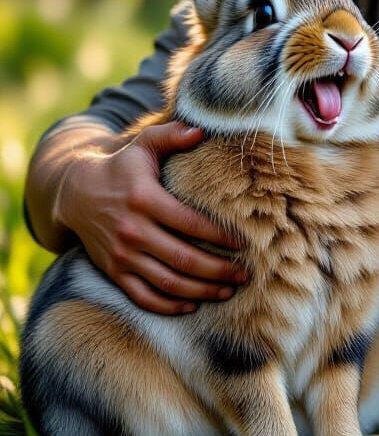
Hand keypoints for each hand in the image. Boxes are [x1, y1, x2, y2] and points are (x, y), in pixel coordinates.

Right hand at [54, 121, 246, 313]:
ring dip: (201, 290)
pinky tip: (192, 304)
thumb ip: (173, 135)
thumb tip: (203, 130)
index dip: (219, 236)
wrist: (75, 193)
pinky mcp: (114, 272)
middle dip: (218, 270)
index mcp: (145, 200)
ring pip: (167, 282)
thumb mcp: (144, 144)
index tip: (244, 243)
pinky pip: (143, 296)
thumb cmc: (122, 167)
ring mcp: (122, 255)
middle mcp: (132, 231)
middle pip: (183, 259)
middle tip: (246, 274)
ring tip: (229, 290)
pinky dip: (168, 305)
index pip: (189, 223)